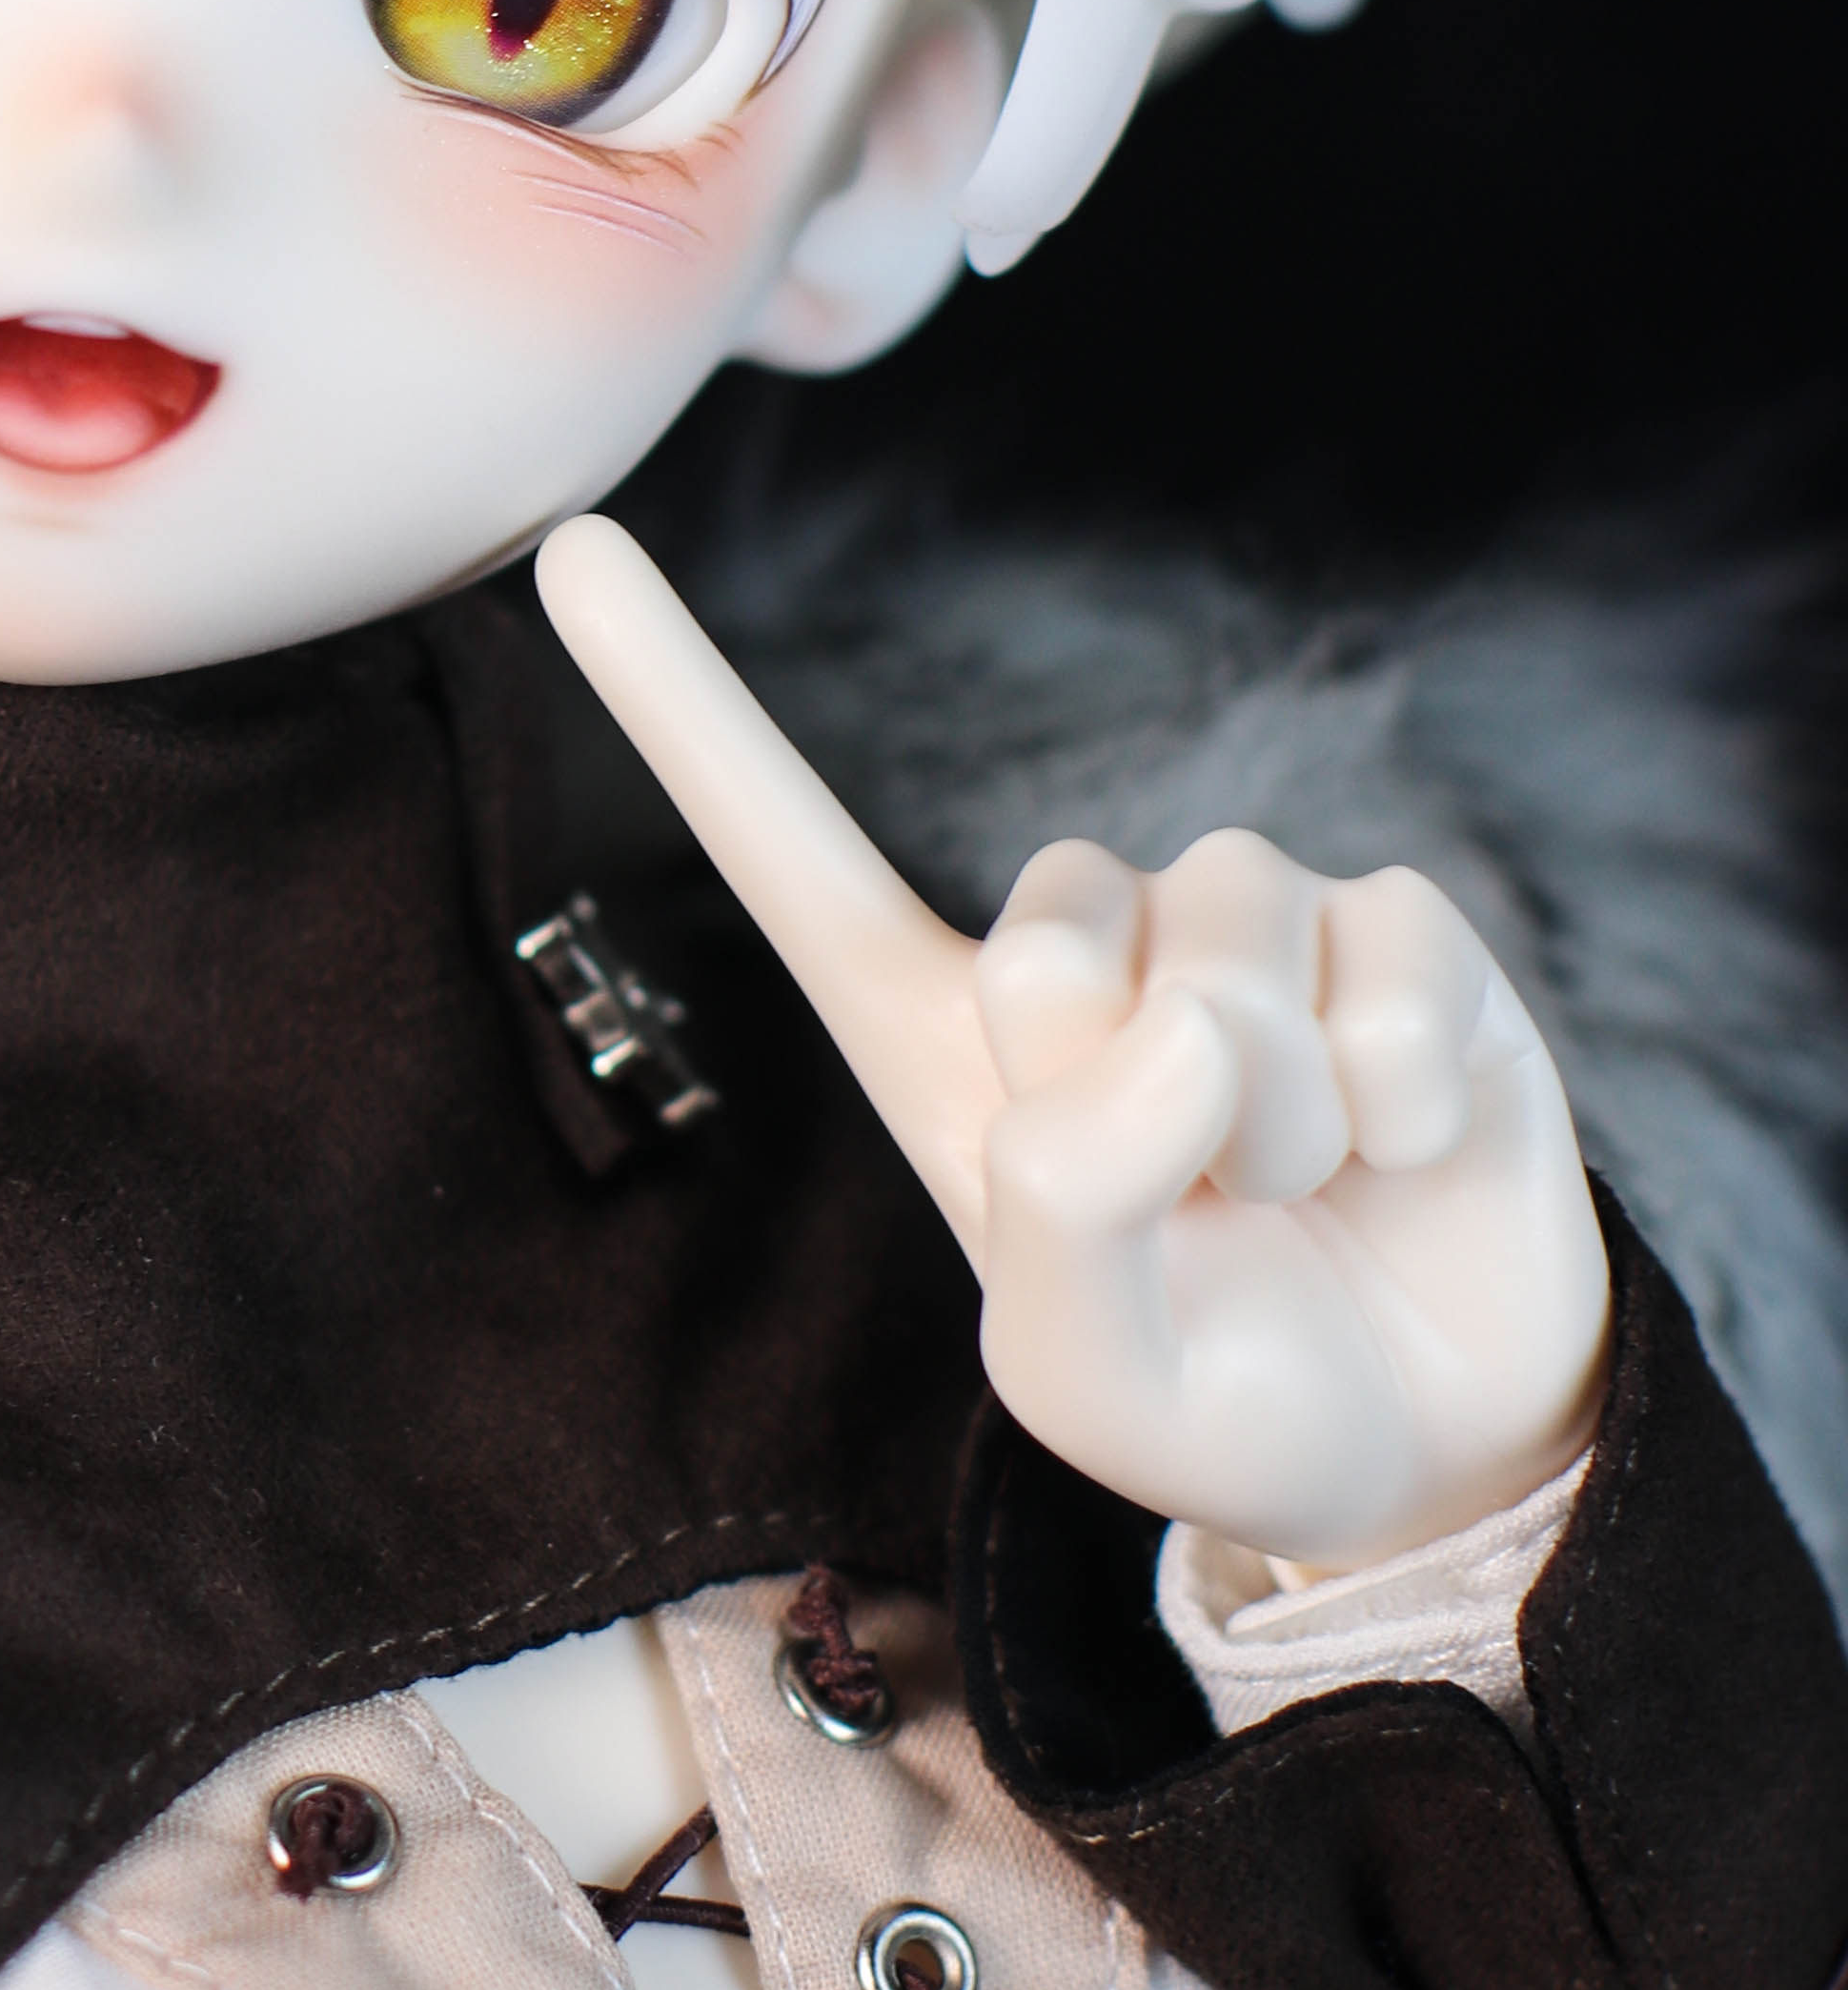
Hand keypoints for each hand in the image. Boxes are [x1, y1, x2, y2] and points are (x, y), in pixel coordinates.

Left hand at [534, 519, 1610, 1568]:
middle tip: (1204, 1215)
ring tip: (1305, 1193)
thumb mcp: (1085, 1372)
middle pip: (1046, 946)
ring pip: (1230, 955)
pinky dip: (1408, 1108)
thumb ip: (1068, 1213)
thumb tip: (1175, 1022)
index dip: (681, 708)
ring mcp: (1244, 918)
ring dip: (1283, 1131)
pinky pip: (1393, 973)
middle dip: (1140, 1123)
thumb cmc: (1220, 1399)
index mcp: (943, 1038)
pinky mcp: (1400, 926)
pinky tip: (1410, 1150)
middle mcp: (1084, 944)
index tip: (562, 548)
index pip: (792, 861)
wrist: (1428, 1441)